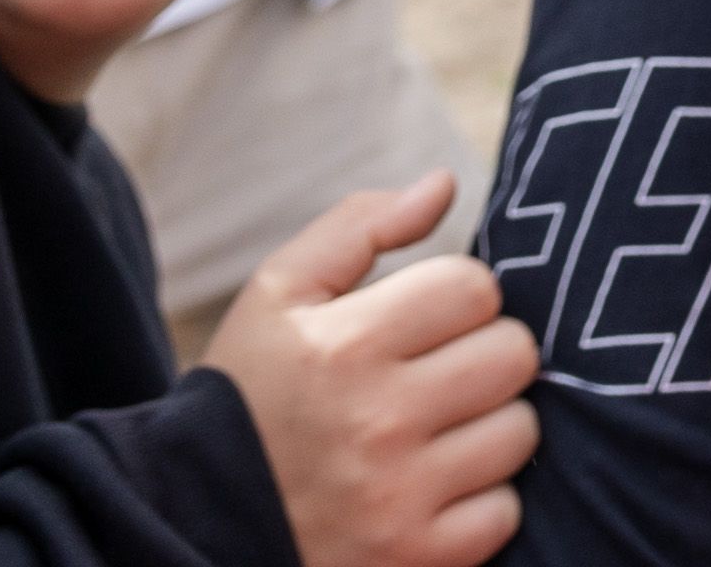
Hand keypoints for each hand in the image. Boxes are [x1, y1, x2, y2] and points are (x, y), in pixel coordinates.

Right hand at [204, 176, 538, 566]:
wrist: (191, 520)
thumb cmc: (249, 394)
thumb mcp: (277, 297)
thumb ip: (360, 226)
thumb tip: (443, 182)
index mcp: (344, 346)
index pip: (475, 288)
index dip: (455, 298)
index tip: (422, 323)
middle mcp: (375, 422)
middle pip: (514, 354)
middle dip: (482, 356)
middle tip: (435, 376)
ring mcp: (398, 498)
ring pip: (519, 431)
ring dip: (487, 427)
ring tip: (431, 433)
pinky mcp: (415, 558)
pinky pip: (505, 511)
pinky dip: (479, 502)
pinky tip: (430, 490)